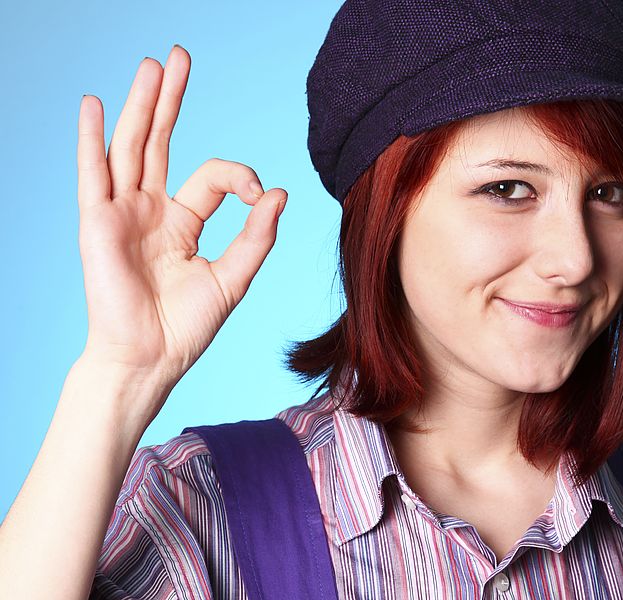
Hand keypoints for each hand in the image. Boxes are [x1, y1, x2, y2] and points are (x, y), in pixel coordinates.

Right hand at [76, 45, 287, 402]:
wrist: (151, 359)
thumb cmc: (188, 326)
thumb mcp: (233, 277)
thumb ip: (257, 237)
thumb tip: (280, 194)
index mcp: (182, 221)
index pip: (210, 175)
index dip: (240, 176)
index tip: (260, 194)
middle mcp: (150, 210)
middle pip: (160, 142)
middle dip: (171, 100)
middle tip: (179, 57)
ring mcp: (122, 213)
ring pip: (131, 146)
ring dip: (141, 105)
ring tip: (152, 65)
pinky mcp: (98, 224)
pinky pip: (92, 174)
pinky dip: (91, 139)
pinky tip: (93, 105)